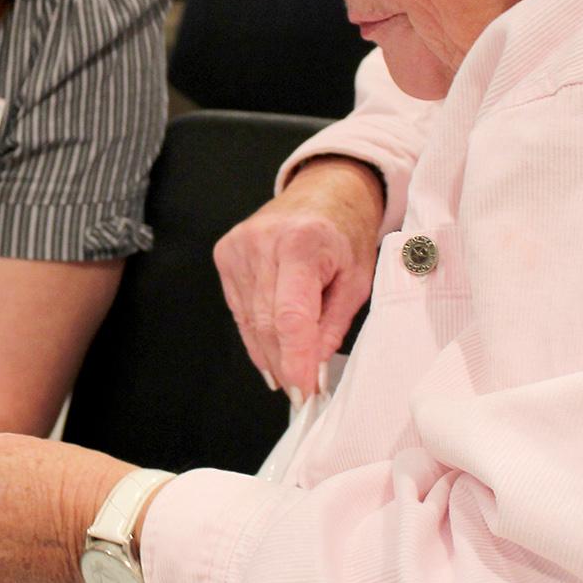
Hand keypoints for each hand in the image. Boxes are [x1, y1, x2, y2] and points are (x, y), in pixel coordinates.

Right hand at [213, 156, 383, 397]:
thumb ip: (332, 324)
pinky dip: (255, 335)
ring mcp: (238, 247)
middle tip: (302, 392)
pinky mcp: (225, 254)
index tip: (304, 391)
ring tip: (290, 376)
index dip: (295, 359)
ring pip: (248, 321)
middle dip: (284, 364)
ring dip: (270, 354)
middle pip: (265, 323)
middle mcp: (262, 242)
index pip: (290, 316)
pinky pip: (239, 309)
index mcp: (301, 242)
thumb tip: (312, 367)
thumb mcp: (357, 279)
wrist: (324, 191)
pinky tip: (271, 354)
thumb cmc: (345, 232)